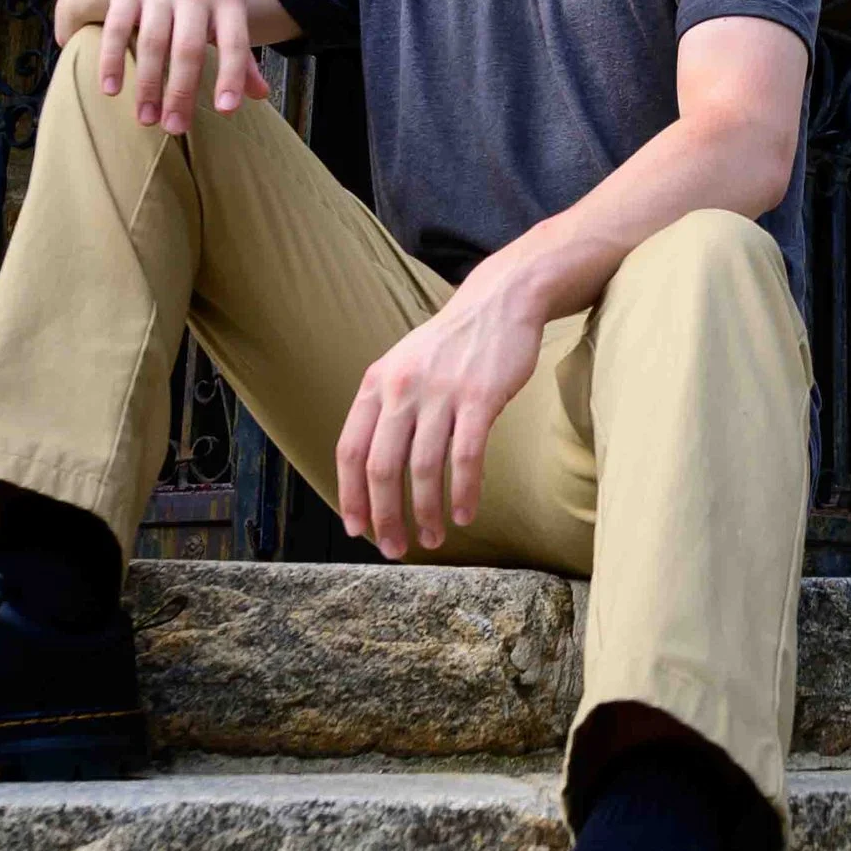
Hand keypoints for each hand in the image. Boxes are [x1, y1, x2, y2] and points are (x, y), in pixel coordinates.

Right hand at [92, 0, 272, 135]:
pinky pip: (117, 26)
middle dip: (181, 92)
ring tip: (146, 119)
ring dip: (147, 85)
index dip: (231, 75)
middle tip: (175, 128)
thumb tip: (261, 96)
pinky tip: (111, 90)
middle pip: (187, 48)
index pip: (233, 40)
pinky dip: (111, 60)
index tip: (226, 110)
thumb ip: (241, 52)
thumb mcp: (230, 7)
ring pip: (152, 42)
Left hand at [338, 257, 548, 557]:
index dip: (351, 496)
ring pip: (424, 469)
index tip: (358, 530)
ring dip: (427, 512)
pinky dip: (464, 492)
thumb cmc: (452, 345)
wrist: (500, 302)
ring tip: (433, 538)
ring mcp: (441, 393)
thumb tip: (373, 470)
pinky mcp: (480, 398)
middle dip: (386, 517)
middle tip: (395, 548)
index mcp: (376, 384)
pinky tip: (465, 515)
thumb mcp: (403, 365)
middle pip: (382, 468)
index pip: (350, 451)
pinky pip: (467, 457)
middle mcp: (402, 389)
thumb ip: (386, 408)